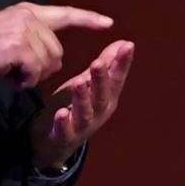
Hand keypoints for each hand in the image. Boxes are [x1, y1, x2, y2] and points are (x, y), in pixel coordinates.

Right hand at [0, 3, 112, 89]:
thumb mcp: (10, 35)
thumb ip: (33, 38)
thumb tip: (53, 59)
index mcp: (28, 11)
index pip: (65, 13)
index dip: (87, 19)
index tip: (108, 23)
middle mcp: (29, 16)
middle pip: (57, 51)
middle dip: (43, 67)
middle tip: (18, 70)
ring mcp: (24, 29)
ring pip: (49, 63)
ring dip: (32, 75)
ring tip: (12, 72)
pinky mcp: (19, 46)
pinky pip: (36, 71)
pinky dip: (25, 80)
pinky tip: (11, 77)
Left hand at [29, 39, 134, 168]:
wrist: (56, 142)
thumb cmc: (76, 107)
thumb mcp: (91, 84)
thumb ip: (107, 65)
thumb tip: (125, 42)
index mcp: (106, 97)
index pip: (117, 78)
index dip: (123, 63)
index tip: (128, 45)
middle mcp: (98, 111)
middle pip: (102, 94)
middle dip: (102, 79)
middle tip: (98, 62)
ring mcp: (83, 125)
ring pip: (85, 111)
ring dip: (83, 97)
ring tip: (78, 82)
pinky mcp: (65, 136)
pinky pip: (65, 130)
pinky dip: (64, 123)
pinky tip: (61, 113)